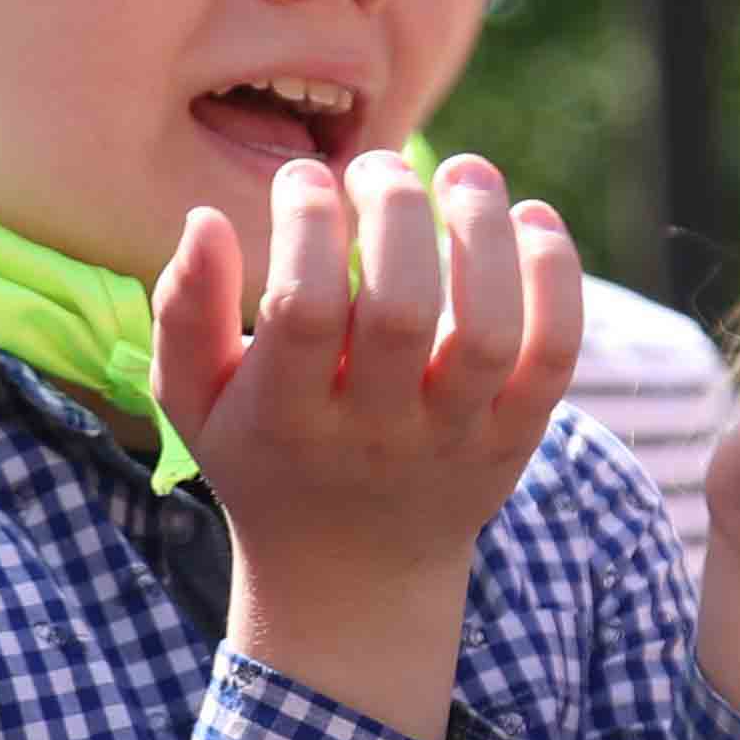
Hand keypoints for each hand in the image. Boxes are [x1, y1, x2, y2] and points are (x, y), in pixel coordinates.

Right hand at [156, 152, 585, 736]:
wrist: (354, 574)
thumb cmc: (264, 456)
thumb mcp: (194, 400)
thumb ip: (184, 311)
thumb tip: (205, 216)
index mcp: (286, 417)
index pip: (302, 310)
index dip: (306, 224)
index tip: (302, 177)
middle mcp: (376, 432)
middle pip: (401, 312)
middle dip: (393, 212)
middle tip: (378, 165)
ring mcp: (454, 438)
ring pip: (490, 331)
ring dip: (484, 233)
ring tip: (464, 173)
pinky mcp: (516, 437)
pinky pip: (555, 355)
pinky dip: (556, 277)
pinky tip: (531, 219)